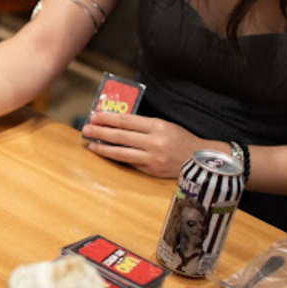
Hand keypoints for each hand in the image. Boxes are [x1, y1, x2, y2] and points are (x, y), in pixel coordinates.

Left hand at [80, 112, 208, 177]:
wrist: (200, 160)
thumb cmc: (180, 139)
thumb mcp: (164, 125)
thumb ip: (143, 125)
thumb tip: (116, 123)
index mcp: (158, 126)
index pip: (127, 121)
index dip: (108, 118)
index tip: (95, 116)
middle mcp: (155, 142)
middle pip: (121, 136)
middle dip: (100, 132)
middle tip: (86, 128)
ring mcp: (152, 158)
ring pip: (121, 152)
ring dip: (103, 147)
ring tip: (90, 143)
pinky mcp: (151, 171)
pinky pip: (129, 163)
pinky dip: (115, 157)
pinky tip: (105, 154)